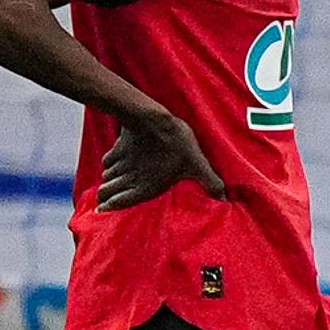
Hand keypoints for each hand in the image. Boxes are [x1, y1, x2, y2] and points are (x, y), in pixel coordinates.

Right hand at [99, 107, 226, 210]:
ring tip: (112, 186)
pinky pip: (107, 161)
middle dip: (105, 199)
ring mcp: (121, 162)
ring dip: (108, 183)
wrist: (152, 117)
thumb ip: (209, 182)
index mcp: (144, 188)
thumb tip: (225, 198)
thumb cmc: (175, 143)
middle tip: (108, 202)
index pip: (116, 205)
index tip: (106, 212)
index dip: (109, 210)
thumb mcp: (196, 164)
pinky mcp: (118, 147)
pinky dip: (109, 165)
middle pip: (104, 193)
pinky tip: (115, 165)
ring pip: (105, 178)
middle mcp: (127, 178)